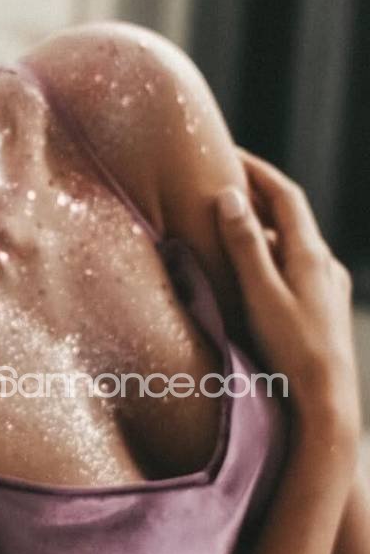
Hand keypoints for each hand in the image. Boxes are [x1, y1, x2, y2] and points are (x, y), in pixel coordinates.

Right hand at [218, 150, 359, 441]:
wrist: (327, 400)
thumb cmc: (291, 349)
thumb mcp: (261, 293)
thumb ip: (245, 246)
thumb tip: (231, 197)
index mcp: (310, 254)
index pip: (284, 195)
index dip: (258, 170)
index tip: (230, 152)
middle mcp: (325, 264)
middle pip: (290, 217)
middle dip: (258, 196)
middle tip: (224, 183)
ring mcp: (329, 288)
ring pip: (292, 245)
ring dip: (263, 231)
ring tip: (230, 230)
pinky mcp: (325, 309)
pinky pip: (295, 270)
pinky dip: (272, 258)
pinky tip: (255, 275)